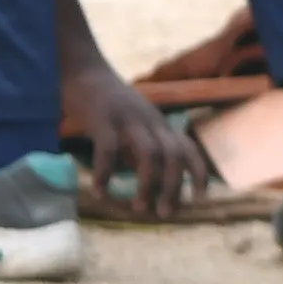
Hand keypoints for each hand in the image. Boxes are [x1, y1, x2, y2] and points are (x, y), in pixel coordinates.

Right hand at [61, 57, 217, 211]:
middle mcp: (150, 121)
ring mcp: (127, 119)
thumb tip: (152, 184)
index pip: (189, 148)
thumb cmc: (107, 103)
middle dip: (173, 187)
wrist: (82, 69)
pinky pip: (108, 149)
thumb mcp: (135, 122)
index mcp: (159, 124)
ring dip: (147, 184)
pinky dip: (106, 172)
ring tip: (138, 209)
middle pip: (174, 156)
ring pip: (149, 154)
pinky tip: (100, 191)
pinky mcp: (102, 118)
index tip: (200, 198)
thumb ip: (144, 147)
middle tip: (164, 214)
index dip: (200, 173)